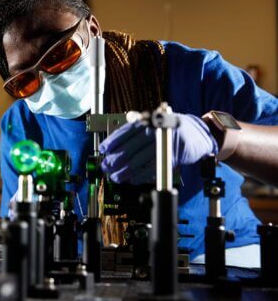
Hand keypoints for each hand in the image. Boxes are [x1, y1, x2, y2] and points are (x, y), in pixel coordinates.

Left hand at [98, 113, 217, 183]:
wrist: (198, 133)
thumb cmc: (170, 129)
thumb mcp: (152, 125)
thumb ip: (134, 133)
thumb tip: (113, 148)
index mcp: (147, 121)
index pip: (125, 132)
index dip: (112, 142)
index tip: (102, 150)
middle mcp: (154, 130)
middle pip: (129, 148)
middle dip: (115, 160)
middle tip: (106, 167)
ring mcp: (163, 143)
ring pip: (139, 160)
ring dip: (125, 171)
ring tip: (116, 177)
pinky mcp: (172, 156)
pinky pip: (153, 168)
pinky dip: (141, 175)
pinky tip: (132, 179)